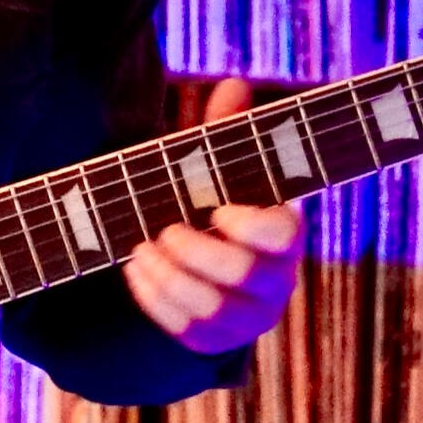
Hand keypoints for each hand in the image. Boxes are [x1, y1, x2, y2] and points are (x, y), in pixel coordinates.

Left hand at [123, 77, 305, 355]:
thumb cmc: (218, 203)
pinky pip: (184, 328)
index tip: (217, 209)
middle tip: (165, 229)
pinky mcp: (214, 340)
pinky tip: (136, 268)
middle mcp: (277, 282)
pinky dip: (153, 297)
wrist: (212, 266)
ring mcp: (247, 317)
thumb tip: (233, 82)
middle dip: (195, 251)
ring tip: (141, 247)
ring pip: (209, 307)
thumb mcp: (219, 169)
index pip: (281, 235)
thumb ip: (225, 131)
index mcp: (285, 235)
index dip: (248, 224)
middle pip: (241, 274)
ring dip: (167, 274)